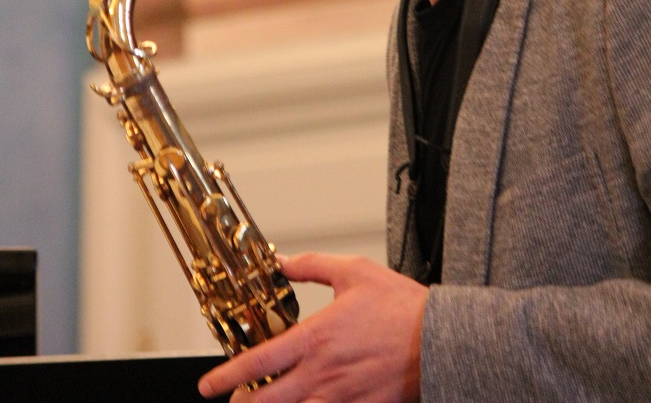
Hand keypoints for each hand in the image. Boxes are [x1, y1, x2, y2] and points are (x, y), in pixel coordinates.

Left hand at [198, 252, 427, 402]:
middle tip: (232, 402)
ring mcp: (342, 397)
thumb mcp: (354, 271)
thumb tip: (283, 262)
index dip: (229, 375)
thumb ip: (312, 267)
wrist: (439, 339)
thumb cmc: (401, 306)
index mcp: (318, 338)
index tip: (211, 384)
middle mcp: (324, 373)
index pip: (261, 362)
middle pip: (270, 400)